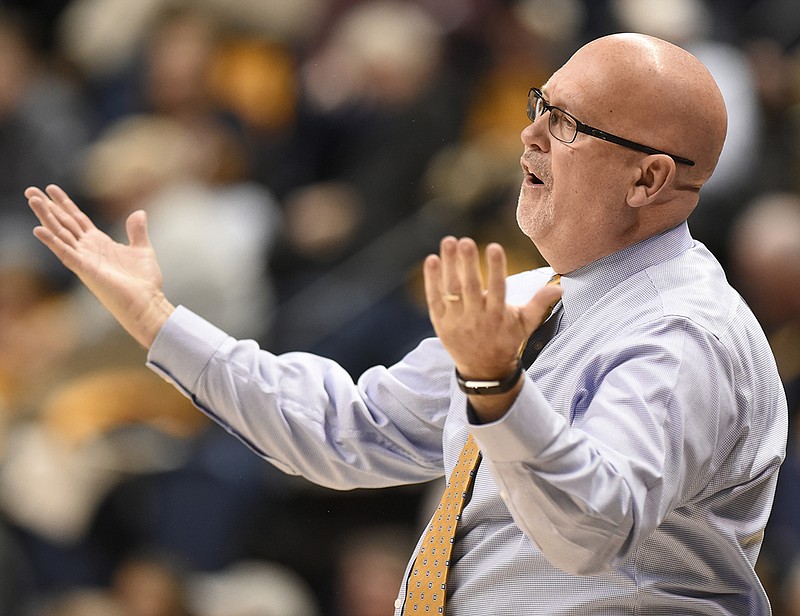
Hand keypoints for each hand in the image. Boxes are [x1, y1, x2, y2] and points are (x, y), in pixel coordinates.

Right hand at [26, 184, 174, 348]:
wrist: (147, 302)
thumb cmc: (144, 281)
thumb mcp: (142, 249)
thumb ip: (137, 231)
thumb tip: (139, 212)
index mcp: (99, 243)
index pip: (77, 219)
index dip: (64, 203)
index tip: (50, 188)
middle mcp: (88, 249)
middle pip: (63, 223)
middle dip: (47, 206)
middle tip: (29, 189)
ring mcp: (84, 259)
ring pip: (60, 234)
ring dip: (45, 217)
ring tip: (32, 199)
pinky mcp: (85, 270)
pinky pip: (65, 253)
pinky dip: (52, 242)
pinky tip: (38, 229)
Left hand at [423, 237, 561, 420]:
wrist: (483, 370)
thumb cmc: (506, 340)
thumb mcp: (525, 325)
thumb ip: (540, 304)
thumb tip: (560, 287)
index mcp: (497, 316)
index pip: (498, 289)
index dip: (496, 268)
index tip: (494, 247)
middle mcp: (476, 318)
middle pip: (471, 288)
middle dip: (467, 264)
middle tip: (465, 241)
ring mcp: (456, 320)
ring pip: (451, 290)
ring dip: (448, 265)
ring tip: (449, 241)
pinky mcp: (440, 322)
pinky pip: (434, 299)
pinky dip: (432, 281)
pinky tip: (432, 259)